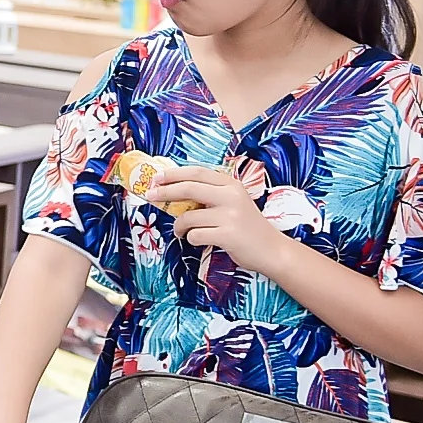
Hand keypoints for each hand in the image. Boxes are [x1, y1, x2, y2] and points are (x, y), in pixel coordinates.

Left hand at [152, 163, 281, 272]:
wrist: (272, 250)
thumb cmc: (247, 227)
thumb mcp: (233, 202)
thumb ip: (210, 194)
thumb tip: (172, 190)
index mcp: (231, 184)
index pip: (197, 172)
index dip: (173, 174)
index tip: (156, 178)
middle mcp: (231, 196)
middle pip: (188, 188)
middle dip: (165, 192)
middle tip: (150, 196)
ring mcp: (230, 216)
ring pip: (189, 216)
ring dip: (179, 225)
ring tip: (181, 231)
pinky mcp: (228, 235)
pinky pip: (195, 234)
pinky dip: (191, 238)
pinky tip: (197, 240)